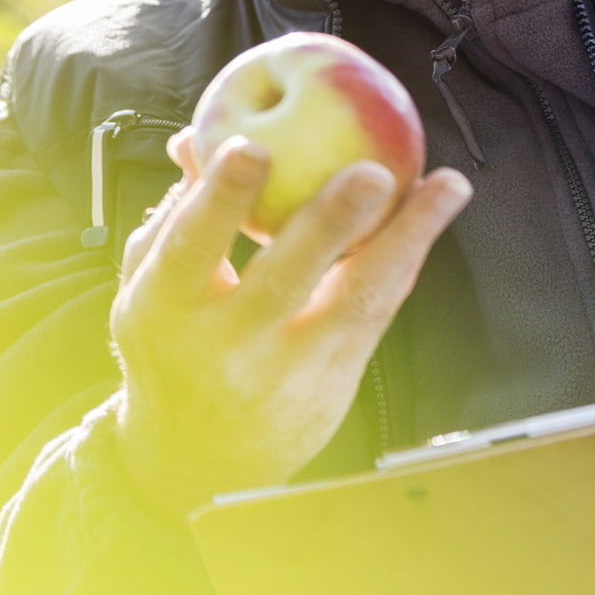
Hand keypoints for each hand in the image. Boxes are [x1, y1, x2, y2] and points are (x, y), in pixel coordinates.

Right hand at [110, 130, 470, 519]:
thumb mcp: (150, 284)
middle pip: (280, 282)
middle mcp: (225, 345)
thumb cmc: (173, 344)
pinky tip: (430, 217)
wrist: (196, 457)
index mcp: (164, 309)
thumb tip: (197, 137)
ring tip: (444, 187)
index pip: (189, 249)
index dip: (219, 200)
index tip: (250, 146)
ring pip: (353, 303)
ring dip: (404, 239)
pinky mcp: (331, 382)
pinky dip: (404, 260)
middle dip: (327, 224)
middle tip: (371, 172)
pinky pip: (375, 315)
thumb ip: (178, 212)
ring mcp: (284, 370)